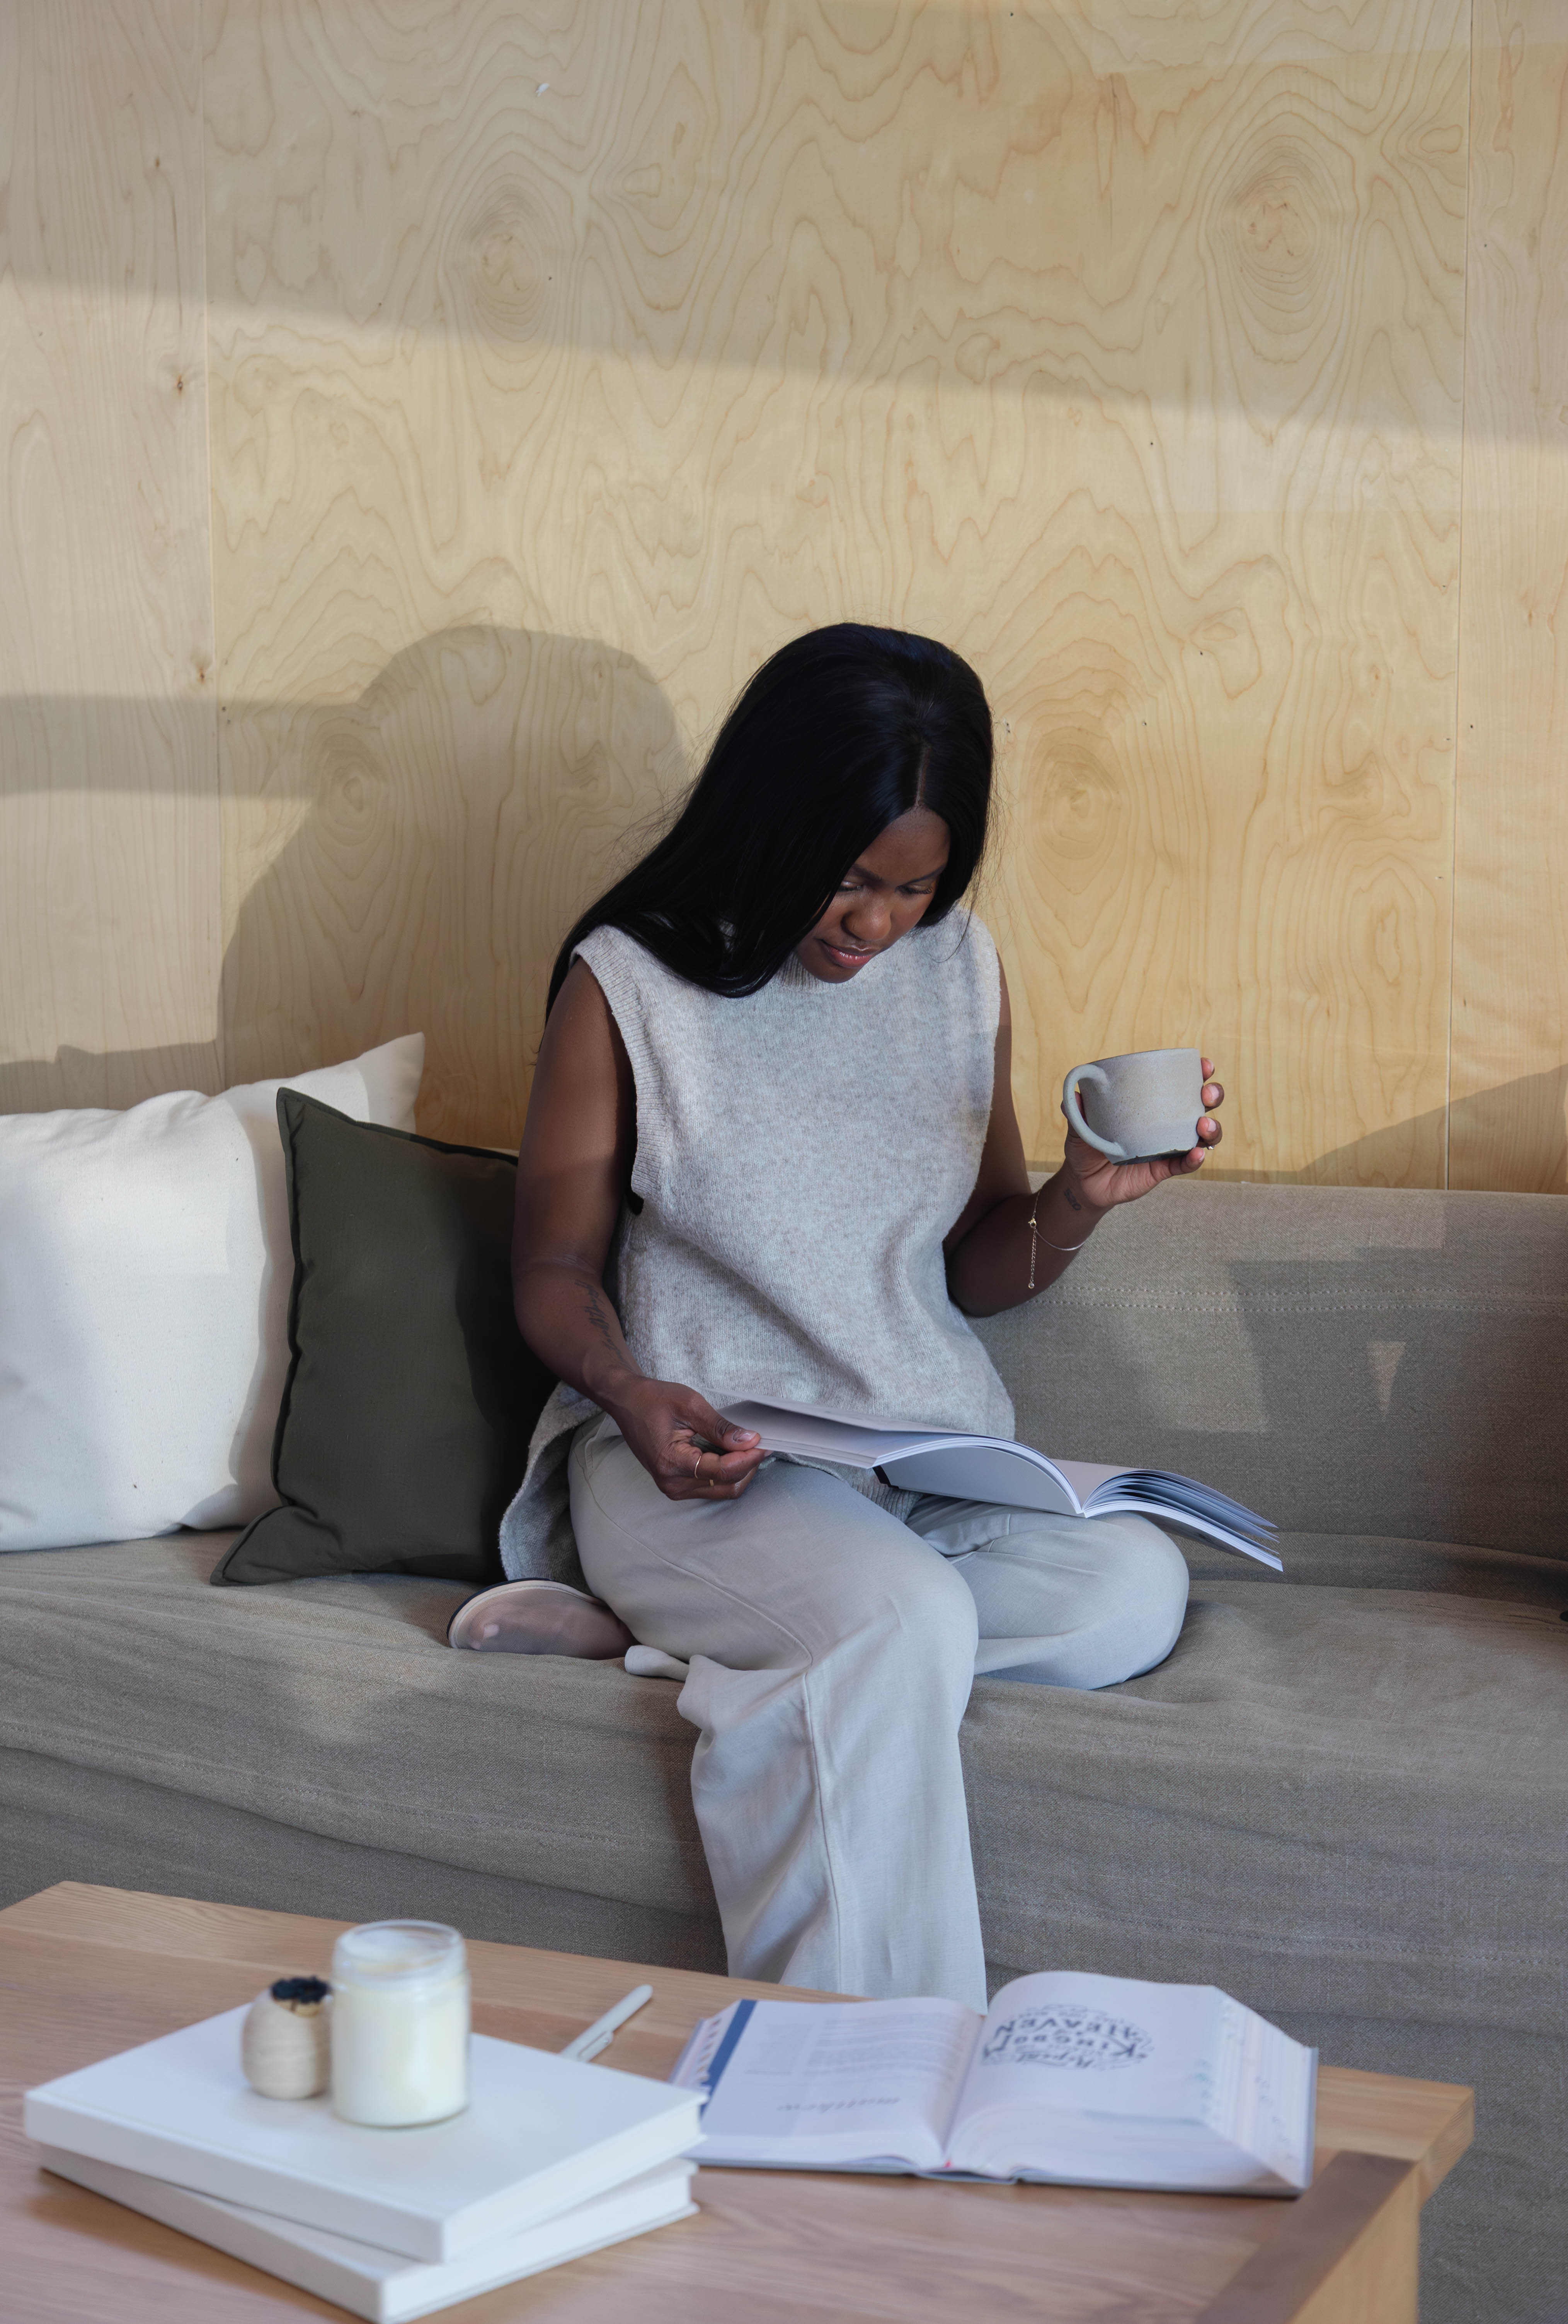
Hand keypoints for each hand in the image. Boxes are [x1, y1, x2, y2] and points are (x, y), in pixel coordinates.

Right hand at [607, 1377, 765, 1501]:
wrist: (627, 1403)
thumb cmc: (652, 1400)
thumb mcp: (689, 1405)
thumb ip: (720, 1427)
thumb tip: (749, 1440)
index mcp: (671, 1463)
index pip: (723, 1471)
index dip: (748, 1458)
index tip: (763, 1443)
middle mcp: (672, 1483)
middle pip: (726, 1486)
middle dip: (747, 1466)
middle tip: (759, 1443)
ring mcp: (673, 1487)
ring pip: (722, 1489)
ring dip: (738, 1470)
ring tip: (744, 1445)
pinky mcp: (677, 1484)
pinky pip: (711, 1485)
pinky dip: (726, 1471)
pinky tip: (729, 1452)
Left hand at [1061, 1057, 1224, 1212]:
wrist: (1083, 1182)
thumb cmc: (1086, 1147)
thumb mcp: (1079, 1127)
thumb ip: (1079, 1112)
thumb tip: (1076, 1093)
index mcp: (1151, 1105)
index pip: (1180, 1085)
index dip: (1197, 1074)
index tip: (1204, 1067)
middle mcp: (1166, 1123)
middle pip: (1201, 1106)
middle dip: (1212, 1095)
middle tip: (1206, 1094)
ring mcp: (1168, 1147)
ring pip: (1202, 1135)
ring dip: (1211, 1128)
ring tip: (1203, 1125)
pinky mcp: (1163, 1169)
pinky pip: (1185, 1164)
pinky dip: (1194, 1159)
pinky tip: (1196, 1153)